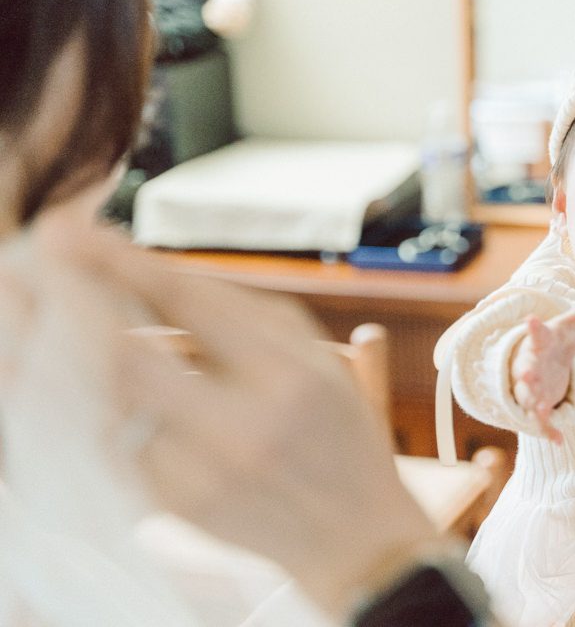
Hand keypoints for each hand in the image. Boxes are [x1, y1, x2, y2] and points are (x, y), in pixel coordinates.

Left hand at [2, 192, 444, 620]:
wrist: (351, 535)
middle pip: (128, 357)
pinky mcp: (176, 507)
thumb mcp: (316, 358)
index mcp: (291, 376)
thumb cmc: (336, 433)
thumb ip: (240, 313)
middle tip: (32, 259)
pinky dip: (91, 407)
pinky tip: (71, 379)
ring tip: (30, 310)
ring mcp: (204, 474)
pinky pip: (115, 443)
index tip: (70, 230)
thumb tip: (147, 272)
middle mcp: (245, 428)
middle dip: (72, 302)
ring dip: (66, 354)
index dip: (122, 262)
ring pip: (109, 403)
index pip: (191, 305)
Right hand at [511, 282, 574, 442]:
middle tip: (525, 373)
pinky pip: (540, 420)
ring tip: (540, 409)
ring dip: (533, 402)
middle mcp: (532, 365)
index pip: (537, 334)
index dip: (534, 328)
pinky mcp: (537, 404)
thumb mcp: (574, 325)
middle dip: (526, 372)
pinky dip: (549, 430)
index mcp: (542, 343)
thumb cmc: (558, 341)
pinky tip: (559, 441)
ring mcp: (532, 386)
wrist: (543, 362)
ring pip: (528, 396)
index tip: (531, 320)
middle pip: (526, 368)